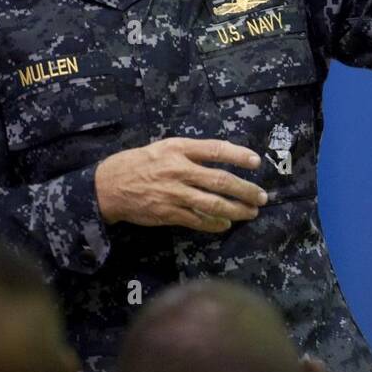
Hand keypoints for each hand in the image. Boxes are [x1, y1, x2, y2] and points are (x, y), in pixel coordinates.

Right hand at [94, 137, 266, 231]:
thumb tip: (223, 156)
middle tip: (262, 196)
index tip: (256, 162)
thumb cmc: (139, 163)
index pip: (216, 150)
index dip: (238, 156)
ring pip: (213, 203)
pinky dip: (214, 224)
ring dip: (236, 210)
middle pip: (220, 180)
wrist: (109, 186)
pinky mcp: (168, 213)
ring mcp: (174, 194)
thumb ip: (191, 152)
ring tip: (251, 212)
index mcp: (178, 149)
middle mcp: (179, 170)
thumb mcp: (164, 147)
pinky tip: (226, 225)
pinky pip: (198, 220)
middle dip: (246, 190)